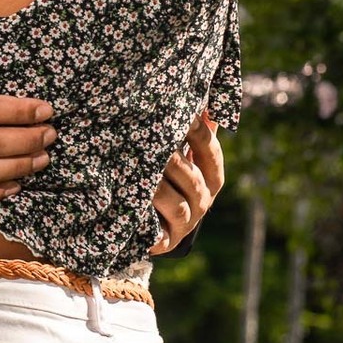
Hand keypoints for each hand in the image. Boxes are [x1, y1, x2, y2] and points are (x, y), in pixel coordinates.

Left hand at [149, 112, 223, 254]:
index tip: (182, 115)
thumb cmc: (162, 175)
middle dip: (173, 160)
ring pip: (176, 204)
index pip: (210, 152)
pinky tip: (131, 197)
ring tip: (138, 170)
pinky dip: (146, 212)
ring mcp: (185, 224)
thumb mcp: (178, 152)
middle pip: (193, 179)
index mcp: (211, 178)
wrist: (142, 222)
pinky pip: (157, 228)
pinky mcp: (164, 241)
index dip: (197, 133)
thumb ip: (192, 131)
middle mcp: (202, 202)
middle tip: (152, 142)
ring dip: (158, 187)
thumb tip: (200, 101)